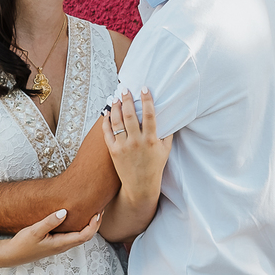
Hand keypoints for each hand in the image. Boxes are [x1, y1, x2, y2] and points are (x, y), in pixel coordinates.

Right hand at [1, 208, 100, 266]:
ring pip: (80, 237)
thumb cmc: (21, 244)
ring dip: (89, 226)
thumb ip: (50, 221)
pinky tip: (77, 218)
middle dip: (95, 224)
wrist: (10, 256)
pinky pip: (73, 236)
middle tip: (100, 208)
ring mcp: (59, 246)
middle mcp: (63, 246)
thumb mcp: (34, 231)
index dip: (94, 224)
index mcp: (61, 244)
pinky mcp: (55, 244)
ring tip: (92, 212)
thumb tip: (65, 211)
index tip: (97, 212)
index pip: (85, 235)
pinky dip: (80, 227)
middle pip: (86, 236)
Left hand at [102, 88, 172, 203]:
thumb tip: (168, 116)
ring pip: (117, 122)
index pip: (150, 114)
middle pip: (130, 115)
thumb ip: (167, 133)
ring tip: (115, 98)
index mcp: (152, 139)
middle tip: (125, 89)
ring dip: (115, 107)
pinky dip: (106, 121)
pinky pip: (107, 133)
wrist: (140, 185)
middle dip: (127, 99)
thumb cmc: (155, 166)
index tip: (144, 88)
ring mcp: (124, 146)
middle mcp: (137, 142)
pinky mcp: (113, 151)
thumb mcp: (166, 149)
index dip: (147, 100)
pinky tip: (107, 113)